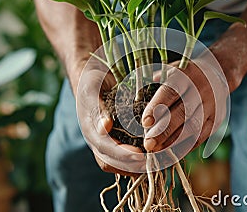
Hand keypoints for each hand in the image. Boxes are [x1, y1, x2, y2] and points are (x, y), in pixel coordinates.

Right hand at [76, 60, 144, 175]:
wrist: (91, 80)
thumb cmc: (92, 82)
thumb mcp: (92, 90)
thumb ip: (98, 109)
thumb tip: (104, 128)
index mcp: (90, 130)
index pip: (105, 148)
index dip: (123, 154)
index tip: (140, 155)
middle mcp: (97, 140)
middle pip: (112, 162)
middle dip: (132, 165)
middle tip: (153, 162)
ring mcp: (106, 142)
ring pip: (119, 163)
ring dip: (136, 166)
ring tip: (155, 162)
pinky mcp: (116, 140)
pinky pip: (126, 156)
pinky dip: (139, 159)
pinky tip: (154, 154)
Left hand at [142, 52, 228, 154]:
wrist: (217, 74)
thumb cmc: (183, 75)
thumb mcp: (168, 71)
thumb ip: (152, 83)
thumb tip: (133, 99)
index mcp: (185, 75)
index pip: (171, 91)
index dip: (157, 107)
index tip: (145, 123)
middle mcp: (200, 90)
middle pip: (182, 113)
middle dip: (163, 131)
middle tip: (148, 144)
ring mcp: (211, 106)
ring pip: (193, 128)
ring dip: (172, 142)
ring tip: (156, 150)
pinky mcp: (216, 121)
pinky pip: (200, 137)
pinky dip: (184, 147)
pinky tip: (170, 152)